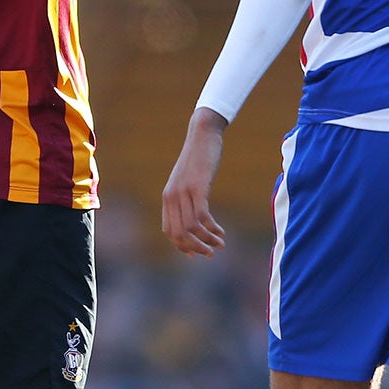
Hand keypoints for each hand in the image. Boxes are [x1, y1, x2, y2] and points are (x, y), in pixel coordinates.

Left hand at [161, 109, 228, 256]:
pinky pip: (201, 216)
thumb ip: (187, 197)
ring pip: (190, 228)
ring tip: (220, 244)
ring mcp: (183, 192)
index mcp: (168, 198)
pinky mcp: (197, 187)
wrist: (202, 135)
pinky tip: (220, 231)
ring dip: (206, 240)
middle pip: (178, 234)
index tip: (196, 254)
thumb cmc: (199, 158)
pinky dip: (211, 228)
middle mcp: (171, 197)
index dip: (182, 246)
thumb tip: (195, 218)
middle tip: (211, 253)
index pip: (169, 231)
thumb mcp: (188, 180)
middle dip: (195, 248)